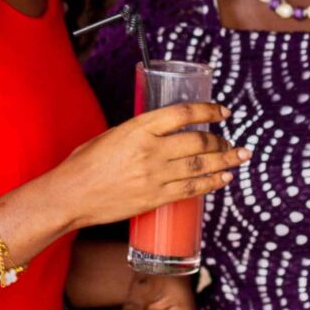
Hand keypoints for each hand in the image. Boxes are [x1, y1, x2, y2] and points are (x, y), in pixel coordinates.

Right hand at [41, 100, 242, 229]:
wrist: (70, 195)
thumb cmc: (84, 164)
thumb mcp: (113, 135)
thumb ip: (140, 133)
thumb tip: (163, 134)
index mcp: (138, 128)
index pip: (183, 114)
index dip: (208, 111)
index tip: (222, 111)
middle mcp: (150, 151)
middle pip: (198, 142)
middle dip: (221, 141)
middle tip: (231, 141)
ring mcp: (154, 176)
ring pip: (200, 166)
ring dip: (224, 161)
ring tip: (239, 157)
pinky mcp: (155, 199)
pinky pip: (191, 190)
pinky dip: (211, 183)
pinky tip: (223, 178)